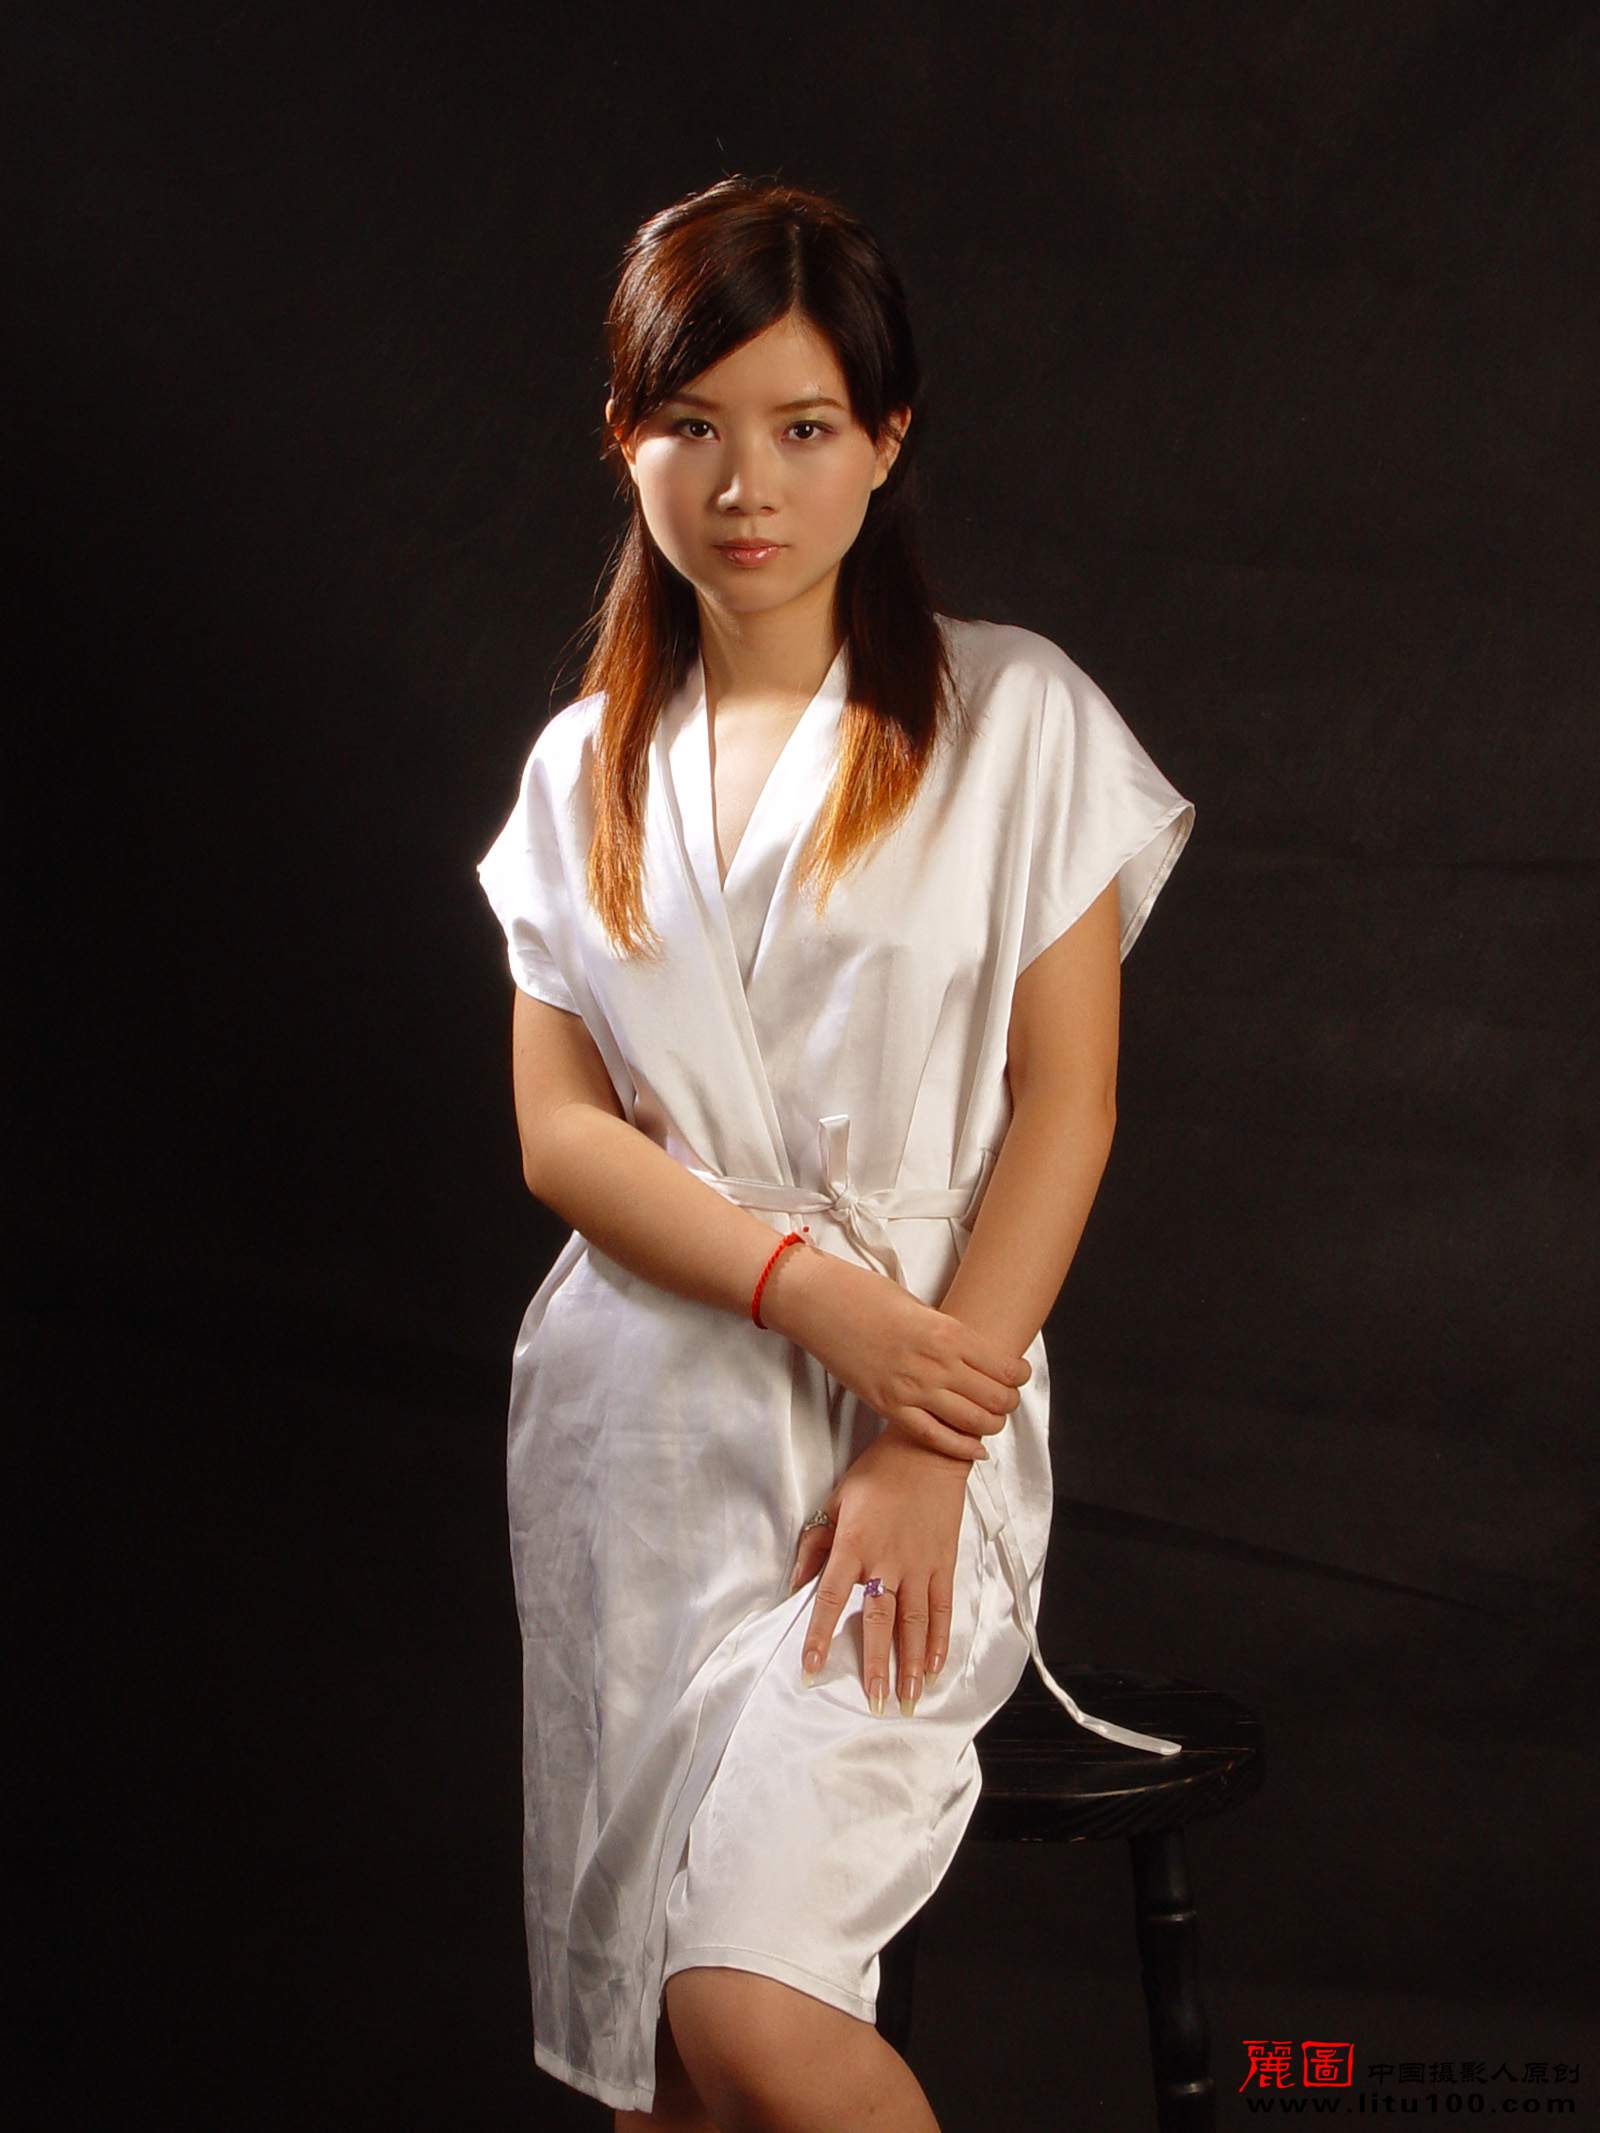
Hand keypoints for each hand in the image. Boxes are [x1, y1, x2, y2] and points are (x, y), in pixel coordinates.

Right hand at [762, 1245, 1029, 1463]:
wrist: (818, 1303)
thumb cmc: (864, 1294)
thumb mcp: (917, 1306)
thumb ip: (945, 1332)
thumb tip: (969, 1353)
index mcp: (948, 1332)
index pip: (1005, 1367)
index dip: (1019, 1376)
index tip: (1018, 1376)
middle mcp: (936, 1363)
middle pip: (995, 1398)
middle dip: (1008, 1403)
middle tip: (1005, 1400)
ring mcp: (911, 1389)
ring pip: (972, 1422)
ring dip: (989, 1424)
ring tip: (990, 1419)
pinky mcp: (888, 1407)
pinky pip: (935, 1438)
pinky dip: (961, 1448)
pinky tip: (975, 1450)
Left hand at [787, 1429, 971, 1716]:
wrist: (929, 1449)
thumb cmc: (877, 1473)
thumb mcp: (837, 1500)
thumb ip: (815, 1545)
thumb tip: (795, 1585)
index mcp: (855, 1543)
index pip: (832, 1597)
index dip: (820, 1635)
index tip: (811, 1668)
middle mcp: (887, 1559)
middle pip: (879, 1620)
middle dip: (876, 1664)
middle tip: (874, 1702)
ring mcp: (920, 1562)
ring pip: (915, 1621)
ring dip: (910, 1662)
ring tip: (907, 1697)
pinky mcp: (944, 1561)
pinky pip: (943, 1606)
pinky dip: (940, 1637)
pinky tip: (934, 1665)